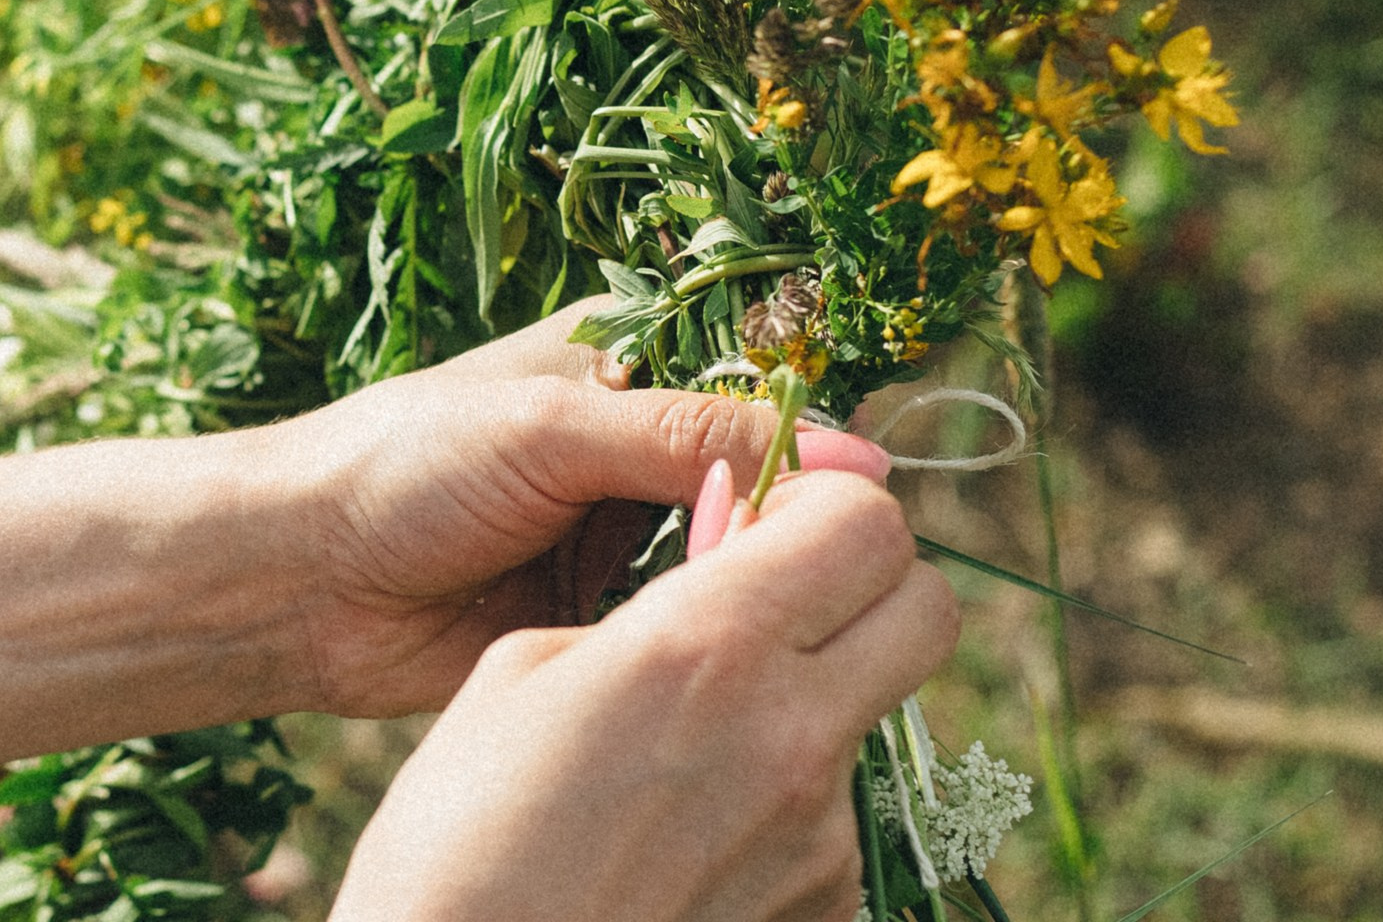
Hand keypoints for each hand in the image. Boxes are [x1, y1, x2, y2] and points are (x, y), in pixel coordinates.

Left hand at [263, 298, 891, 717]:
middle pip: (761, 472)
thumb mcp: (555, 428)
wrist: (295, 582)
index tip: (869, 486)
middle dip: (788, 517)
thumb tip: (856, 458)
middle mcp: (636, 439)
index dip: (818, 427)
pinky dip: (705, 635)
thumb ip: (697, 435)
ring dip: (747, 580)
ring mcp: (622, 530)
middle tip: (826, 563)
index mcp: (629, 357)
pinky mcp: (604, 613)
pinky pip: (687, 621)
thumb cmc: (405, 466)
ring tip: (766, 605)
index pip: (765, 376)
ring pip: (733, 552)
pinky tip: (728, 652)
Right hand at [330, 469, 960, 921]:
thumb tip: (731, 546)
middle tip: (781, 601)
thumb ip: (650, 600)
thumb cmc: (454, 842)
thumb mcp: (522, 670)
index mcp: (711, 645)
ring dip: (807, 706)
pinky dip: (777, 807)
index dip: (826, 503)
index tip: (771, 519)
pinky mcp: (827, 912)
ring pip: (870, 718)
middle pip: (928, 608)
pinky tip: (683, 839)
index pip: (868, 520)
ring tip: (681, 759)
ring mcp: (822, 839)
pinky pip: (832, 821)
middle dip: (869, 583)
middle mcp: (794, 735)